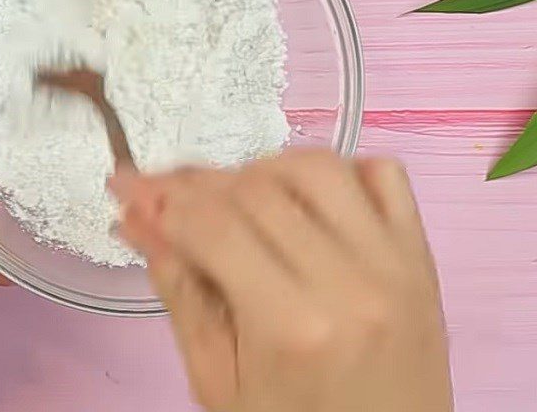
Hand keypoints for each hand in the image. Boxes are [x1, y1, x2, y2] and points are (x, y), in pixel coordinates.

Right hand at [111, 150, 453, 411]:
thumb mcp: (218, 380)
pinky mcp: (421, 255)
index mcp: (292, 327)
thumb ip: (179, 291)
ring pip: (318, 166)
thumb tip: (136, 217)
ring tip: (235, 196)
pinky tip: (306, 197)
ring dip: (263, 168)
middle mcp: (350, 281)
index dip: (160, 195)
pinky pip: (385, 175)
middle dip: (197, 182)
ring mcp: (395, 262)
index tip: (125, 183)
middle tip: (166, 192)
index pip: (213, 227)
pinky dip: (341, 169)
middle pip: (257, 189)